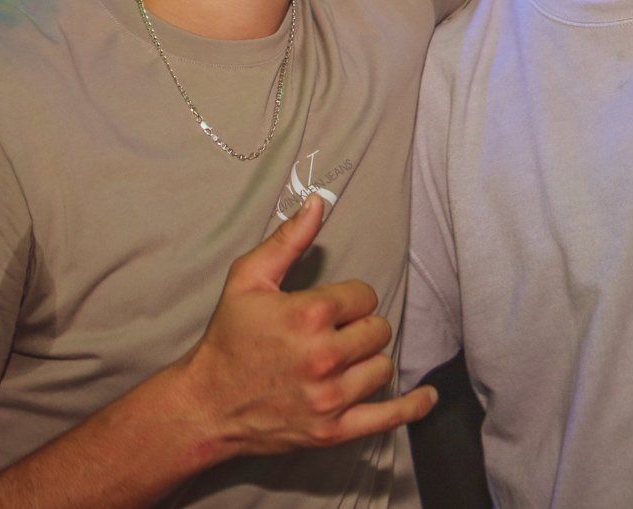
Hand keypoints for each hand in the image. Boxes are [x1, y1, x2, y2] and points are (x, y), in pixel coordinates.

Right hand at [172, 195, 437, 456]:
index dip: (349, 299)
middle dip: (360, 328)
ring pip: (383, 367)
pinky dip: (411, 407)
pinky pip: (386, 418)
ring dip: (368, 361)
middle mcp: (324, 356)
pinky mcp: (332, 430)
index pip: (365, 296)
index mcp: (309, 315)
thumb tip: (319, 202)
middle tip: (332, 334)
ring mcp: (330, 397)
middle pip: (378, 330)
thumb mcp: (248, 279)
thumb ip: (289, 239)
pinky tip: (426, 397)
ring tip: (341, 361)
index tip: (328, 309)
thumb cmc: (228, 337)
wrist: (206, 403)